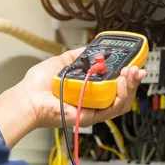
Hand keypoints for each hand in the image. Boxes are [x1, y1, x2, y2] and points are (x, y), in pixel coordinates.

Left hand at [0, 48, 145, 146]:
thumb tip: (92, 48)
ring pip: (121, 103)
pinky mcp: (90, 117)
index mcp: (89, 91)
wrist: (27, 98)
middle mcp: (93, 102)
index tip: (133, 65)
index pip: (114, 87)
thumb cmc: (38, 86)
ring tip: (131, 73)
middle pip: (122, 96)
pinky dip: (121, 95)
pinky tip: (122, 82)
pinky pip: (112, 109)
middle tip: (136, 69)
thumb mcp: (62, 62)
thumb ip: (78, 56)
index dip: (126, 77)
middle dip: (133, 82)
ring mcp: (93, 111)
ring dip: (130, 87)